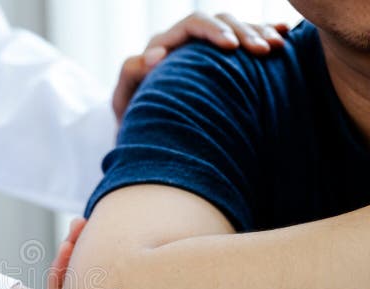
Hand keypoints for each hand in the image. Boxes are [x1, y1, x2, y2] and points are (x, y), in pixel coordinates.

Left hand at [113, 12, 289, 121]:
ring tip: (278, 47)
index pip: (192, 25)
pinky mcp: (220, 67)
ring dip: (259, 34)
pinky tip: (284, 35)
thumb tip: (155, 55)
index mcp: (163, 47)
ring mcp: (204, 55)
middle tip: (264, 51)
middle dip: (244, 32)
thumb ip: (131, 74)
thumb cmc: (133, 123)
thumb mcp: (125, 101)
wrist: (147, 143)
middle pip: (220, 22)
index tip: (232, 47)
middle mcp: (185, 45)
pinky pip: (245, 43)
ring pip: (237, 29)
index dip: (214, 31)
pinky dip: (265, 36)